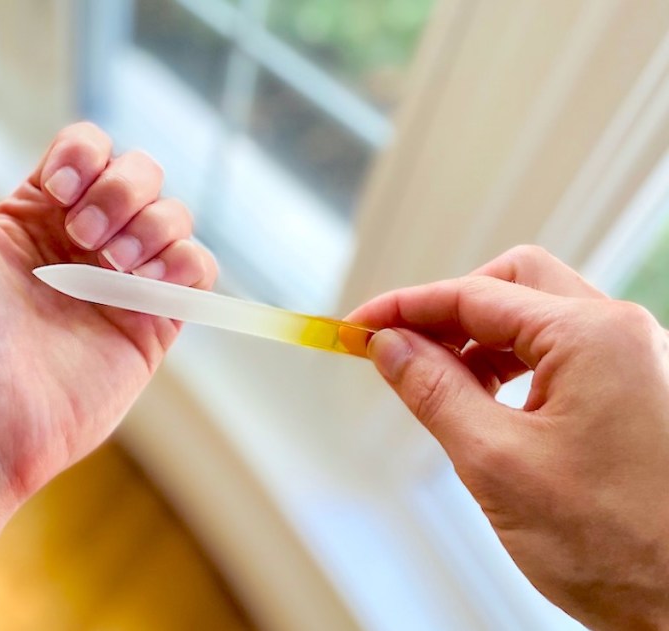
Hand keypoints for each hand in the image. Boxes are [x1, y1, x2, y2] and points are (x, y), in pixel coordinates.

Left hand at [0, 94, 215, 508]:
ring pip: (175, 216)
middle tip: (81, 238)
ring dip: (150, 226)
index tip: (53, 191)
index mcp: (39, 213)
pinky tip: (142, 280)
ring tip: (109, 266)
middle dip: (121, 191)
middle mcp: (85, 243)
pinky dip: (184, 262)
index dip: (85, 156)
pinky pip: (198, 271)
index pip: (91, 149)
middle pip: (142, 173)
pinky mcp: (152, 325)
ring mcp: (121, 284)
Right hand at [348, 245, 668, 628]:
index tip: (356, 327)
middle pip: (513, 284)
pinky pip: (561, 353)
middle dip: (447, 310)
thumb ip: (434, 391)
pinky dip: (511, 365)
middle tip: (395, 346)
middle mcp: (623, 334)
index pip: (474, 295)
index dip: (404, 309)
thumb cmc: (615, 544)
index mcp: (594, 337)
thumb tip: (389, 346)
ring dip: (478, 341)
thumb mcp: (495, 462)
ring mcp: (636, 361)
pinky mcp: (635, 391)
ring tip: (432, 383)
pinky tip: (481, 401)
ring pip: (536, 317)